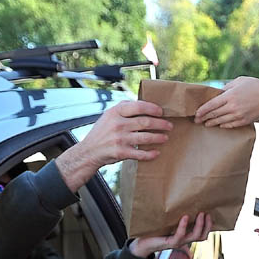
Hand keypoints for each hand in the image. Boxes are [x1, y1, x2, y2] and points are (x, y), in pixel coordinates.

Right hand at [56, 100, 172, 191]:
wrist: (89, 151)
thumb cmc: (102, 132)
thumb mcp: (109, 115)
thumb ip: (124, 109)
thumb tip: (144, 104)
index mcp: (115, 112)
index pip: (138, 107)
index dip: (153, 108)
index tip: (161, 112)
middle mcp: (117, 124)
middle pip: (145, 122)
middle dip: (160, 124)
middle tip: (169, 125)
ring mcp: (119, 139)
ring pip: (145, 138)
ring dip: (158, 138)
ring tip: (165, 137)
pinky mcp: (121, 153)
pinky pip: (140, 154)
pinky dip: (150, 154)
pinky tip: (157, 152)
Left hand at [130, 212, 213, 257]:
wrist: (142, 243)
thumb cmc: (154, 231)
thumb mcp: (168, 221)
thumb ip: (175, 215)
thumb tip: (181, 197)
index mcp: (185, 236)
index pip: (202, 234)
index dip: (209, 225)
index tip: (210, 213)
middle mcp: (184, 240)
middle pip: (202, 236)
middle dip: (207, 225)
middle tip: (207, 213)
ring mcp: (178, 242)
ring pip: (195, 236)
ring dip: (199, 225)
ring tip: (200, 214)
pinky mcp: (169, 243)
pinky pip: (180, 235)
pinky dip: (184, 226)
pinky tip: (185, 217)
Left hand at [194, 76, 258, 127]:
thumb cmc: (255, 86)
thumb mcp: (239, 81)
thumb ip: (226, 87)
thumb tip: (216, 93)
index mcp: (230, 96)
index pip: (211, 105)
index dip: (202, 110)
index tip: (196, 113)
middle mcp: (232, 107)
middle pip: (214, 114)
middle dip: (204, 118)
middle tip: (196, 120)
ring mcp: (238, 115)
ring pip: (220, 121)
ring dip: (212, 123)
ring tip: (206, 124)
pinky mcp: (243, 121)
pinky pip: (230, 125)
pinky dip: (223, 125)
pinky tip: (219, 125)